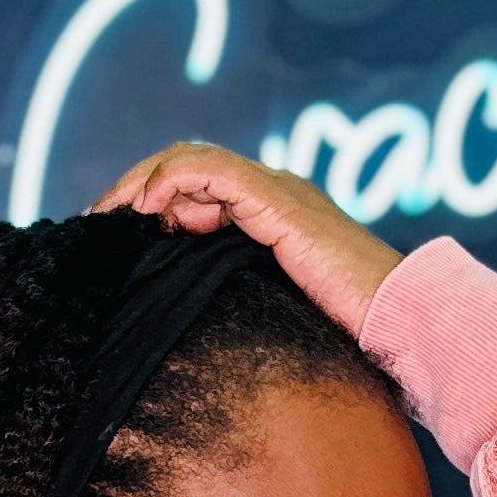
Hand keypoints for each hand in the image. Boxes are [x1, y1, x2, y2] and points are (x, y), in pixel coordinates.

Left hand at [93, 144, 401, 339]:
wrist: (399, 320)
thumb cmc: (352, 335)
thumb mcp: (280, 317)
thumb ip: (243, 305)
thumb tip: (198, 332)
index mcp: (276, 216)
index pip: (201, 187)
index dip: (154, 203)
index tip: (117, 238)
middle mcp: (275, 193)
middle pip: (188, 165)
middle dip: (136, 187)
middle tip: (98, 223)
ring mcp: (277, 192)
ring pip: (191, 161)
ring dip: (142, 182)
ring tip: (110, 217)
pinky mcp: (277, 201)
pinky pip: (210, 172)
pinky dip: (170, 182)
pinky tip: (146, 212)